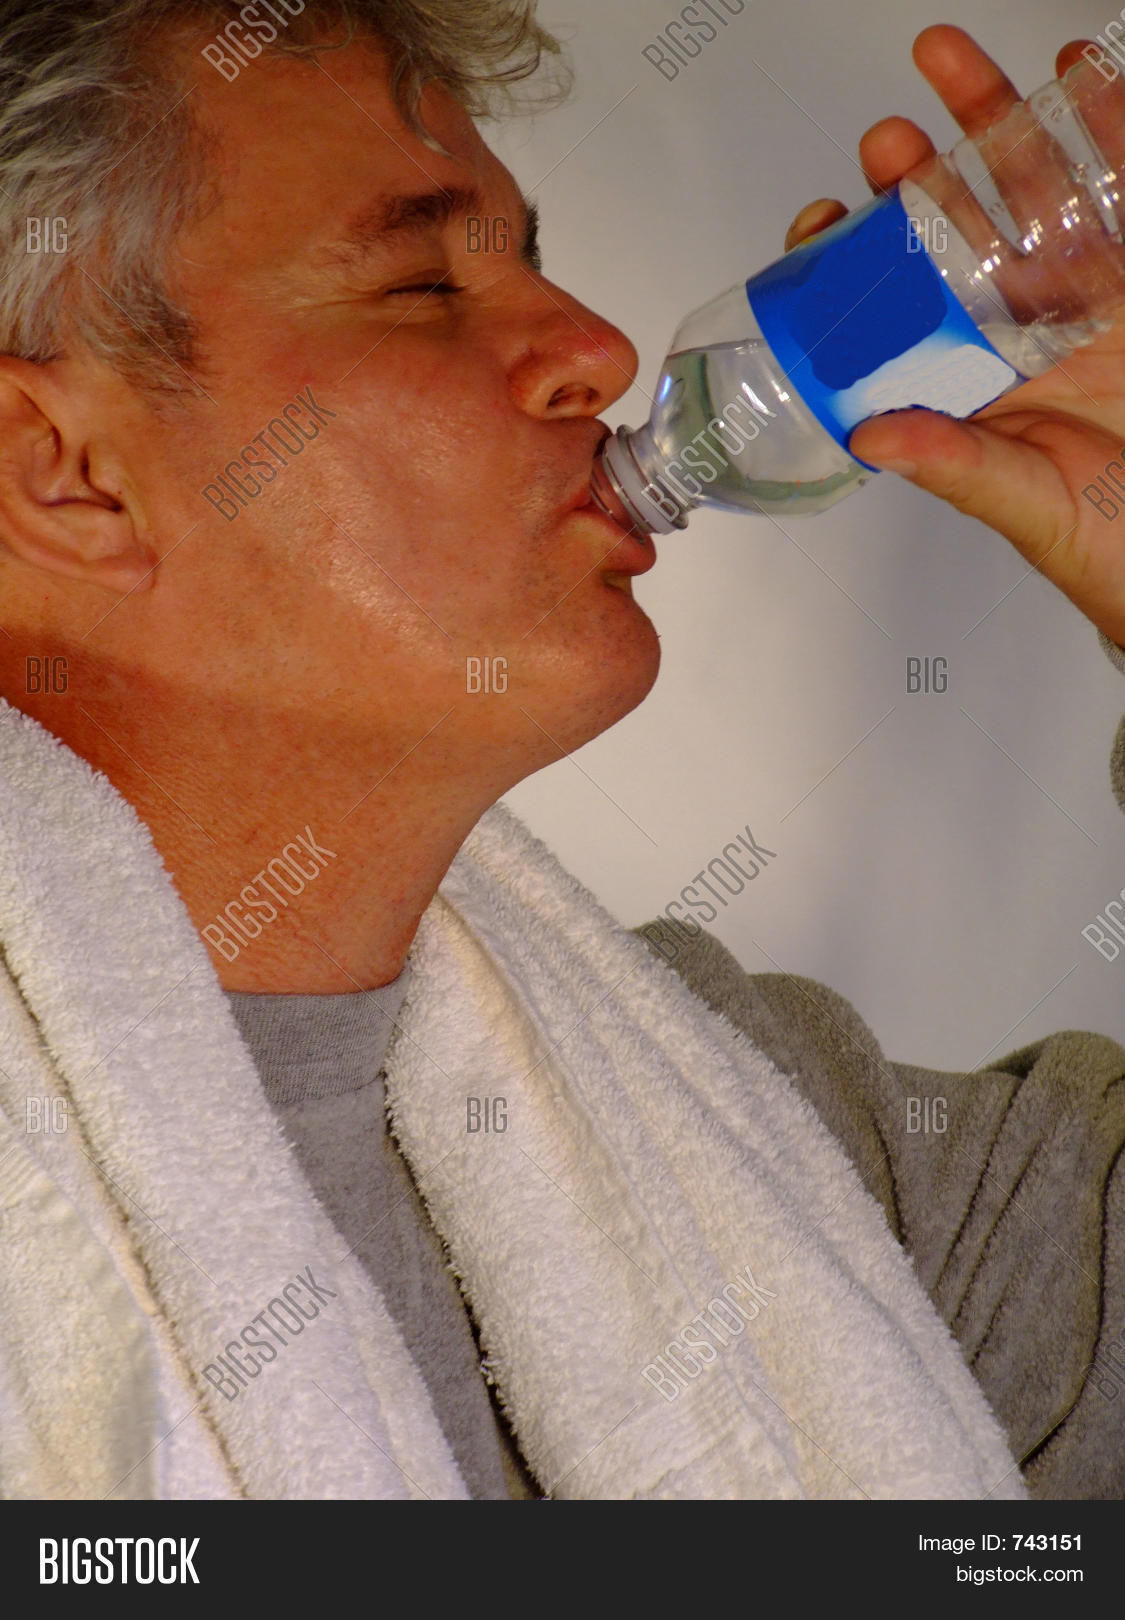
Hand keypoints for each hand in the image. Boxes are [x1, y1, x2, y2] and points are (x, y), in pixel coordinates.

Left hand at [785, 25, 1124, 647]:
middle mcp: (1012, 326)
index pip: (893, 305)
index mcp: (964, 379)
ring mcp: (1080, 294)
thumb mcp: (1023, 507)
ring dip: (997, 126)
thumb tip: (873, 437)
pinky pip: (1122, 192)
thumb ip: (955, 467)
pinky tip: (1077, 78)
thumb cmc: (1103, 541)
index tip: (822, 225)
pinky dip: (1105, 128)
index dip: (853, 261)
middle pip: (954, 231)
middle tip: (886, 141)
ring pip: (1031, 191)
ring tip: (957, 69)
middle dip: (917, 176)